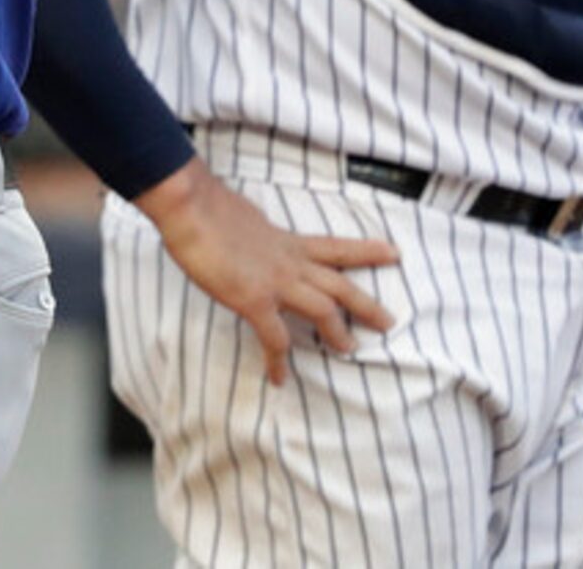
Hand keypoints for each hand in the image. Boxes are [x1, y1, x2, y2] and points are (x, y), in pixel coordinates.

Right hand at [139, 160, 398, 385]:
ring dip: (338, 332)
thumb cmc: (205, 204)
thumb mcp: (242, 216)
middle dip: (365, 303)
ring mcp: (275, 281)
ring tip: (349, 350)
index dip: (365, 250)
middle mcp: (288, 261)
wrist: (190, 206)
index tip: (392, 252)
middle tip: (388, 321)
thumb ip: (254, 231)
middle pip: (339, 283)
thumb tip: (248, 233)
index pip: (334, 246)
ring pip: (323, 309)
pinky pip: (274, 337)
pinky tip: (278, 378)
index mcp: (285, 240)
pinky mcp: (254, 300)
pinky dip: (278, 360)